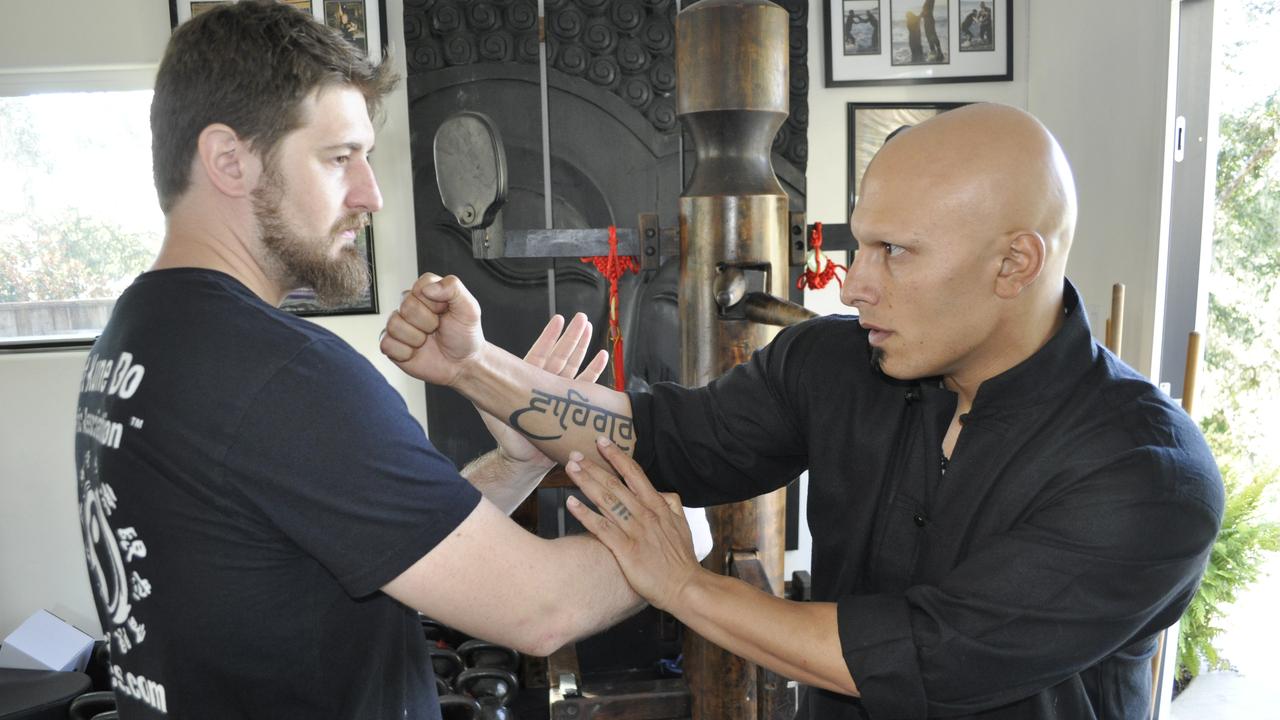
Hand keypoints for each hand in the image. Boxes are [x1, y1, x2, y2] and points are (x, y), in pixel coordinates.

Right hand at [381, 273, 483, 385]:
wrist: (462, 365)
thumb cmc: (465, 336)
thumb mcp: (469, 308)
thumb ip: (453, 288)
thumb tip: (428, 287)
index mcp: (427, 292)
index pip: (419, 287)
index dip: (434, 303)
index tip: (444, 311)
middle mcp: (410, 306)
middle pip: (406, 306)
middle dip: (427, 322)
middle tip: (437, 329)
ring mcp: (400, 325)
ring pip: (394, 324)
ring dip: (416, 338)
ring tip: (426, 340)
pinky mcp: (392, 344)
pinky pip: (386, 344)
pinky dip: (405, 352)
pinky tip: (415, 352)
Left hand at [482, 313, 608, 465]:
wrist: (522, 459)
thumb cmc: (506, 436)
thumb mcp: (492, 408)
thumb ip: (485, 389)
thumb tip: (470, 370)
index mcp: (527, 381)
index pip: (540, 353)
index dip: (550, 337)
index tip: (558, 319)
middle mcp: (544, 384)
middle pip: (561, 355)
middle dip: (571, 337)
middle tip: (582, 318)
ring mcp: (559, 394)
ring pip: (574, 366)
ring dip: (583, 348)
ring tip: (590, 330)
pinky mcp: (571, 407)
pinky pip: (585, 387)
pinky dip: (594, 372)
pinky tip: (602, 357)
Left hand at [564, 438, 700, 611]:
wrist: (685, 587)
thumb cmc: (681, 559)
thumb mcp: (682, 525)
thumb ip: (671, 505)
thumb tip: (662, 493)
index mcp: (658, 506)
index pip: (635, 474)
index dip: (617, 457)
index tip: (602, 442)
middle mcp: (645, 514)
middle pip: (615, 484)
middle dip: (594, 467)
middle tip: (575, 454)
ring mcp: (635, 531)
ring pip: (606, 501)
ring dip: (586, 483)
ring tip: (571, 469)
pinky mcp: (626, 550)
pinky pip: (602, 528)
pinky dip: (585, 514)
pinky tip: (571, 503)